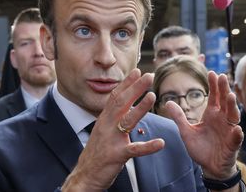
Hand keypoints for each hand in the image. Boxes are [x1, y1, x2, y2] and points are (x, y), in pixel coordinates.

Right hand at [61, 69, 164, 190]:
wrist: (85, 174)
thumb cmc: (97, 152)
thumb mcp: (102, 130)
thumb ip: (112, 118)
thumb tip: (122, 105)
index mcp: (104, 119)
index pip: (115, 97)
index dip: (126, 83)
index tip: (137, 71)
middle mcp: (106, 126)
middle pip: (121, 103)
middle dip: (135, 88)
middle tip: (149, 76)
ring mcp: (111, 140)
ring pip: (127, 121)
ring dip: (141, 108)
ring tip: (153, 96)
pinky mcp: (116, 155)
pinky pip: (134, 150)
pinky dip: (147, 147)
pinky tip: (160, 143)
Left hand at [168, 71, 243, 179]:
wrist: (209, 166)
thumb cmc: (200, 147)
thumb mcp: (186, 131)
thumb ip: (179, 117)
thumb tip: (168, 102)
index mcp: (212, 115)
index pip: (214, 97)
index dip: (214, 86)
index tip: (212, 73)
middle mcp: (222, 120)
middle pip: (225, 102)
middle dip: (224, 90)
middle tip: (222, 77)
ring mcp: (229, 132)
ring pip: (233, 117)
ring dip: (232, 107)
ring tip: (230, 96)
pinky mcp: (232, 145)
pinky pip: (236, 139)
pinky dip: (237, 134)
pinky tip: (236, 129)